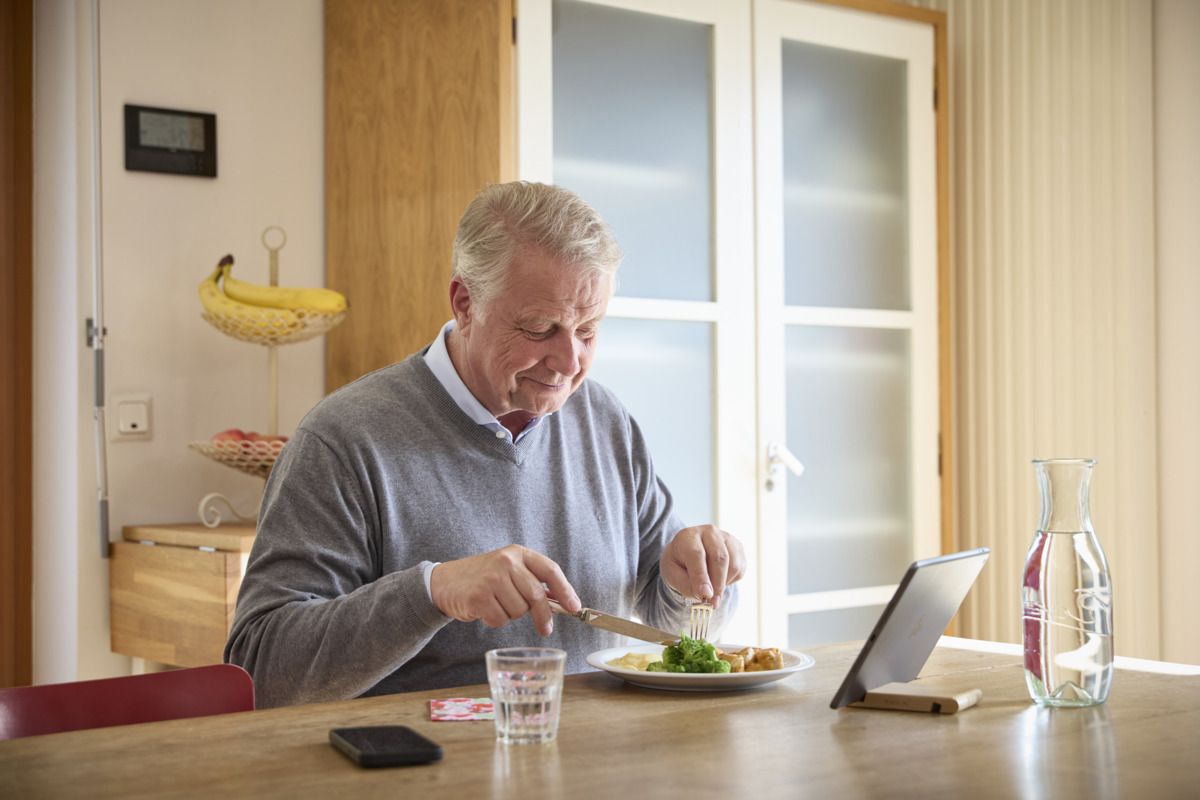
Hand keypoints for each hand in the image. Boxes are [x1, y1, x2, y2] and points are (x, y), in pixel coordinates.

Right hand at [430, 545, 580, 635]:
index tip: (575, 607)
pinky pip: (500, 620)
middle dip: (543, 616)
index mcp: (518, 553)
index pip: (550, 570)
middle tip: (545, 628)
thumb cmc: (482, 578)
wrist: (445, 582)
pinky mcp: (478, 596)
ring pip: (519, 611)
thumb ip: (533, 581)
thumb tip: (562, 603)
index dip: (565, 590)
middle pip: (537, 596)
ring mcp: (491, 578)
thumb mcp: (509, 570)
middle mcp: (506, 561)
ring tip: (496, 604)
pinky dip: (495, 621)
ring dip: (511, 615)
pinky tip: (485, 610)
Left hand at [660, 525, 745, 609]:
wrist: (687, 552)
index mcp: (688, 536)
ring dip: (724, 583)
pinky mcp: (738, 547)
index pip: (696, 555)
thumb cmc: (679, 564)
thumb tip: (708, 594)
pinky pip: (740, 568)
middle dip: (717, 583)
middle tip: (712, 602)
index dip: (701, 576)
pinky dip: (730, 580)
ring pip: (733, 565)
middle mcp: (709, 532)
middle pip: (720, 558)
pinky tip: (718, 578)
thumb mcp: (673, 575)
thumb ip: (687, 585)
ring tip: (711, 587)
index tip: (705, 595)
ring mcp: (726, 538)